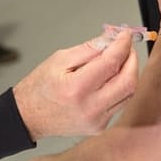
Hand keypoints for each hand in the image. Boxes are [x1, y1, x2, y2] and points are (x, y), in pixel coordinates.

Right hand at [13, 31, 137, 140]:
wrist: (29, 116)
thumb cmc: (40, 87)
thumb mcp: (59, 59)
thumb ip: (89, 49)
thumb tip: (111, 39)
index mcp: (77, 88)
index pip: (111, 62)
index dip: (122, 45)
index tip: (125, 34)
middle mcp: (90, 107)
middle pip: (128, 81)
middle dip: (132, 60)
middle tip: (126, 46)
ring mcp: (97, 120)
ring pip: (128, 93)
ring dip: (129, 73)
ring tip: (119, 59)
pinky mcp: (100, 126)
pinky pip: (120, 103)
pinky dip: (120, 87)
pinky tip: (111, 78)